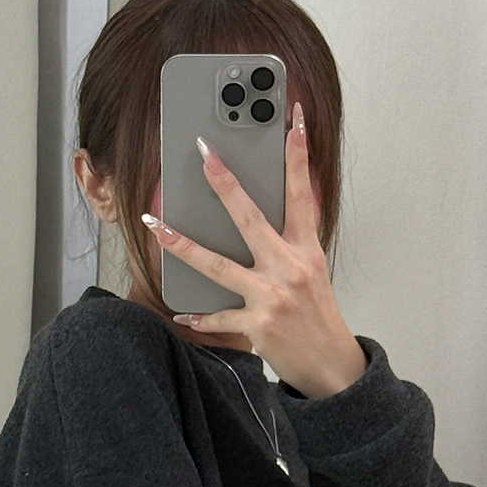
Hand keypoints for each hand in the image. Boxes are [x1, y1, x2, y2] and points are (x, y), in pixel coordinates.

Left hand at [140, 100, 368, 400]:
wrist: (332, 368)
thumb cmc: (318, 317)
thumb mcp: (313, 272)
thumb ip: (288, 243)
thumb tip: (259, 218)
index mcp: (306, 250)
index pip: (303, 192)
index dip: (297, 153)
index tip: (292, 119)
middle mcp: (289, 268)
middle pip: (250, 217)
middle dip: (224, 182)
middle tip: (203, 152)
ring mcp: (271, 297)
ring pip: (218, 265)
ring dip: (182, 243)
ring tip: (154, 225)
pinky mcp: (257, 327)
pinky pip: (218, 318)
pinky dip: (199, 317)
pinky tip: (182, 313)